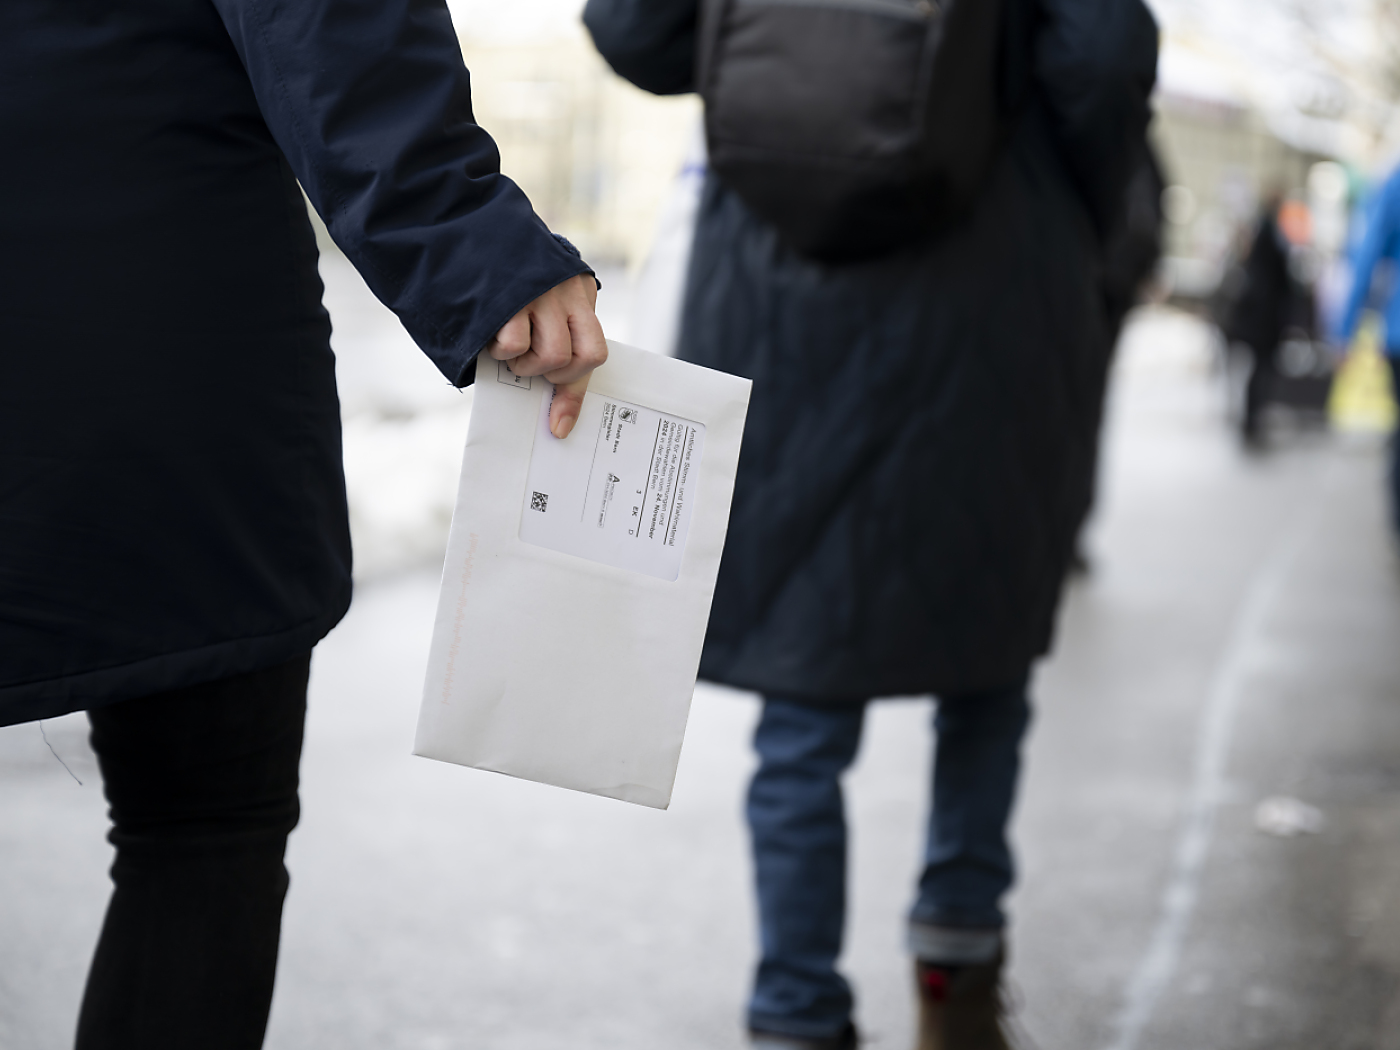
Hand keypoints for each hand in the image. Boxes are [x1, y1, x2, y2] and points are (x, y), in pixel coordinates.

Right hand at [485, 274, 606, 438]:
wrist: (470, 230)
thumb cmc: (508, 280)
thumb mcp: (544, 306)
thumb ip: (558, 349)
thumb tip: (560, 423)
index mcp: (581, 294)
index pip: (595, 352)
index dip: (575, 389)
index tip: (559, 422)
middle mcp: (567, 292)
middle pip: (575, 359)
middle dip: (547, 374)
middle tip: (527, 362)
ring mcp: (541, 293)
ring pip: (550, 356)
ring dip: (523, 363)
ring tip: (508, 344)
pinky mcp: (510, 295)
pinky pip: (514, 344)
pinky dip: (499, 348)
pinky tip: (491, 329)